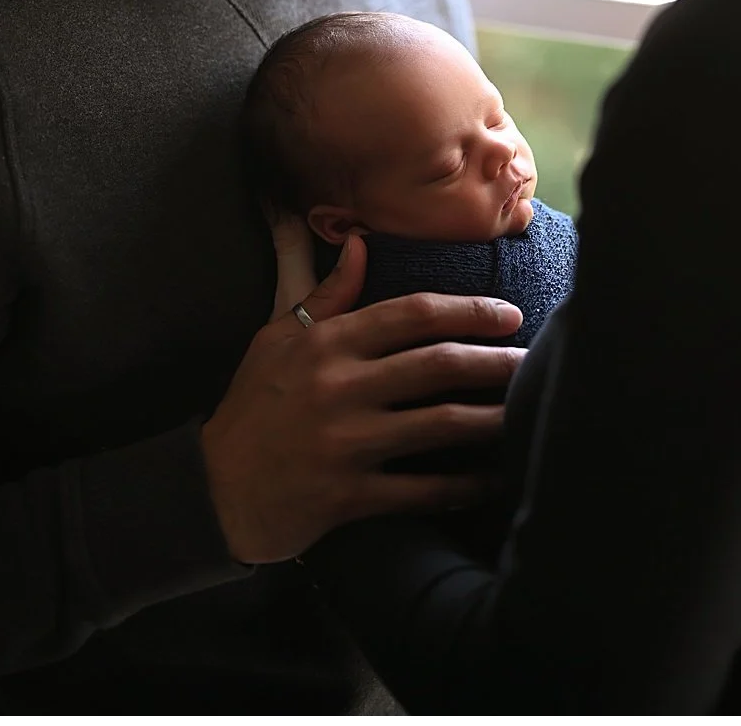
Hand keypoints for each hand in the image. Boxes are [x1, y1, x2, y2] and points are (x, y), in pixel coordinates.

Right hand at [200, 233, 526, 563]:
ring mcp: (345, 443)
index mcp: (328, 345)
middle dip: (496, 361)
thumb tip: (363, 244)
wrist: (205, 492)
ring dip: (491, 418)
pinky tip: (494, 480)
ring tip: (525, 412)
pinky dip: (463, 486)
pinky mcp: (346, 496)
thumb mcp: (275, 341)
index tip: (509, 315)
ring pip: (439, 425)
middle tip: (534, 361)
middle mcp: (340, 388)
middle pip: (439, 365)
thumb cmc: (250, 409)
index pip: (414, 314)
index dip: (469, 311)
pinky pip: (420, 490)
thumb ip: (327, 296)